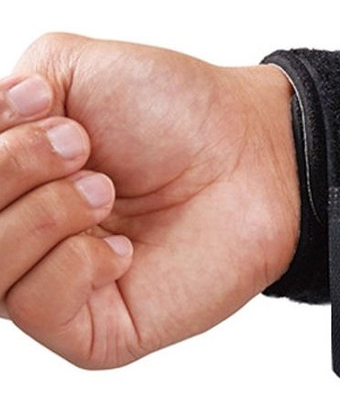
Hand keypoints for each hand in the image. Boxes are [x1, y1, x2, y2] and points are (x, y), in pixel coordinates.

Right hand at [1, 34, 297, 366]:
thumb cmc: (173, 113)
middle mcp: (26, 237)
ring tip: (105, 189)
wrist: (250, 150)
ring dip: (46, 212)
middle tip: (80, 146)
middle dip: (11, 168)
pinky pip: (38, 308)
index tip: (40, 102)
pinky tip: (124, 248)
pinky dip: (74, 264)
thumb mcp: (65, 71)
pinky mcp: (96, 332)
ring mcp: (58, 287)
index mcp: (13, 184)